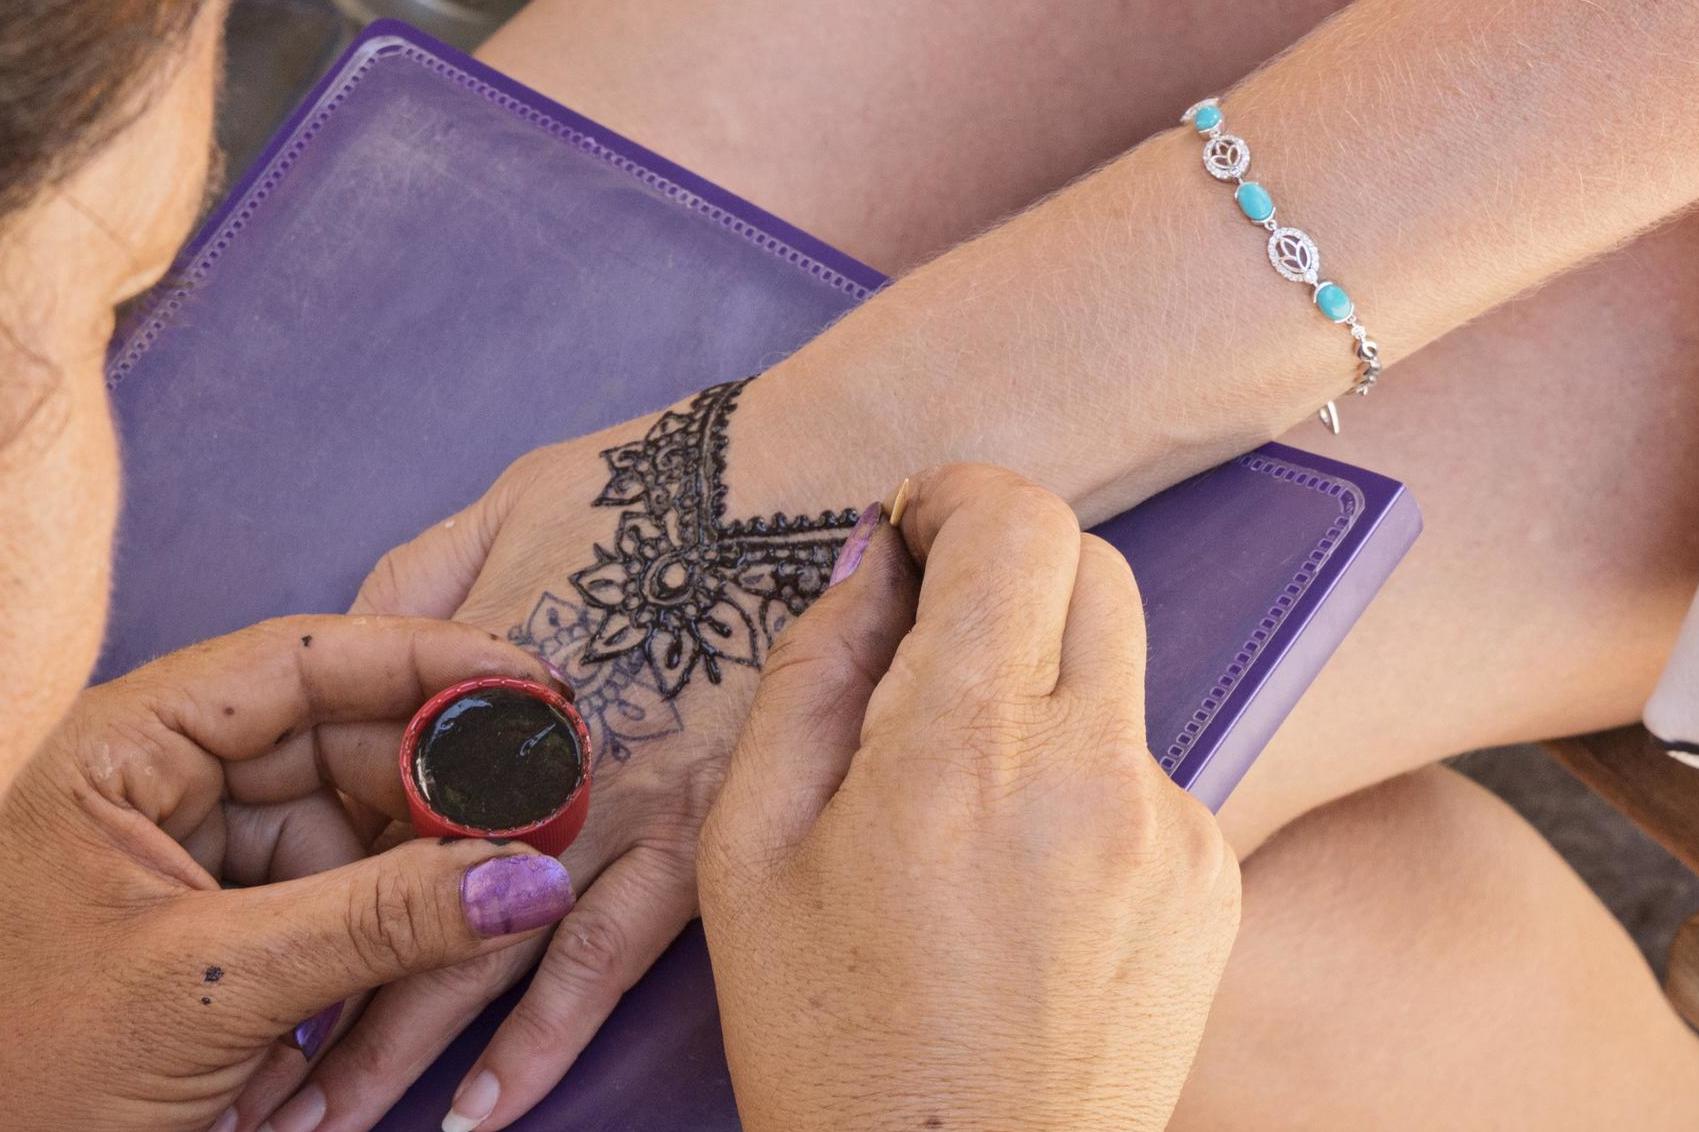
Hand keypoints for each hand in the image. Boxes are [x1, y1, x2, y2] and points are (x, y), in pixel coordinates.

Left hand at [0, 616, 576, 1131]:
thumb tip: (530, 878)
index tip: (528, 680)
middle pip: (340, 741)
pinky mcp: (222, 913)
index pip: (298, 662)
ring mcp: (193, 844)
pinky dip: (377, 929)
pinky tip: (394, 976)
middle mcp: (161, 776)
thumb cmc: (27, 1080)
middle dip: (434, 787)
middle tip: (532, 814)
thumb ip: (384, 921)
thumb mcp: (213, 987)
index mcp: (123, 748)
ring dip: (408, 876)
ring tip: (464, 918)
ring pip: (351, 822)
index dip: (424, 661)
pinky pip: (335, 889)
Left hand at [259, 383, 863, 1129]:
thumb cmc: (647, 488)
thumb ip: (416, 586)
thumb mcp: (504, 507)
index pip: (327, 789)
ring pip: (471, 950)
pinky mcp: (684, 839)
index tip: (213, 931)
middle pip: (379, 891)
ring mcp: (597, 803)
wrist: (795, 489)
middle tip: (247, 1090)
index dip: (267, 868)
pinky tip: (487, 1110)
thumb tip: (361, 659)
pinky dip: (542, 1039)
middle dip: (310, 994)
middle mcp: (509, 753)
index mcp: (448, 670)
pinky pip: (600, 960)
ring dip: (398, 1051)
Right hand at [698, 464, 1241, 1130]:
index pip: (1019, 526)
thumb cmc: (829, 1040)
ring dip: (1042, 681)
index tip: (916, 527)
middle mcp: (1094, 773)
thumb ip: (812, 675)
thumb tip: (869, 564)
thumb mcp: (751, 852)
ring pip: (1119, 670)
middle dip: (1010, 567)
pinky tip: (1024, 877)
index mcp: (964, 752)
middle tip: (932, 633)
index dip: (962, 497)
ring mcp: (1173, 830)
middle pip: (1092, 568)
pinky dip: (1083, 778)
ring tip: (965, 798)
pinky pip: (1148, 769)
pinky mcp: (1213, 882)